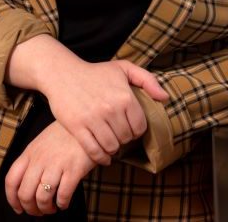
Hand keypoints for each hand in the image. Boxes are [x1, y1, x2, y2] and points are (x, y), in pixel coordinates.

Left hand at [4, 120, 97, 215]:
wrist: (86, 121)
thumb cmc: (64, 134)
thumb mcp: (42, 142)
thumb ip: (32, 160)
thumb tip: (25, 185)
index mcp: (30, 152)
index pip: (11, 180)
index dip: (12, 199)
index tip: (18, 208)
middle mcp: (40, 159)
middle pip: (25, 194)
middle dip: (31, 209)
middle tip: (38, 211)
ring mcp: (56, 164)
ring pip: (42, 197)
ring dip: (46, 209)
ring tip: (52, 207)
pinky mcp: (74, 169)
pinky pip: (63, 195)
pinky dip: (62, 204)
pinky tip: (64, 202)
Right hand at [41, 57, 168, 164]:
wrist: (63, 73)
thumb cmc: (96, 72)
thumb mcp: (124, 68)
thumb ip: (148, 80)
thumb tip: (165, 98)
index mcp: (125, 96)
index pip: (139, 127)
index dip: (136, 130)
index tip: (130, 127)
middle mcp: (111, 108)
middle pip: (126, 138)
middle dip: (124, 138)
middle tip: (118, 134)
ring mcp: (93, 119)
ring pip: (111, 147)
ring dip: (113, 148)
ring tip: (111, 142)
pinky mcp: (77, 127)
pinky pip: (93, 151)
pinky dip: (101, 158)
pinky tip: (104, 156)